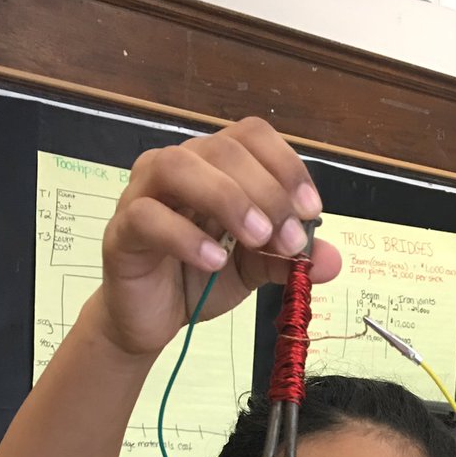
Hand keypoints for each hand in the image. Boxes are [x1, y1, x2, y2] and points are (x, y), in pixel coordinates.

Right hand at [98, 117, 341, 354]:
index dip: (285, 166)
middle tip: (289, 240)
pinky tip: (214, 261)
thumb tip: (333, 260)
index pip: (251, 136)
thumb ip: (289, 258)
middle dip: (267, 192)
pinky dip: (187, 236)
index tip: (310, 210)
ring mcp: (144, 193)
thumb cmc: (200, 279)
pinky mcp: (122, 230)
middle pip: (222, 148)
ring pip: (179, 166)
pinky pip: (148, 217)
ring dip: (227, 199)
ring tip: (255, 239)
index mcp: (214, 165)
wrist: (152, 320)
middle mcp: (178, 167)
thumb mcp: (256, 268)